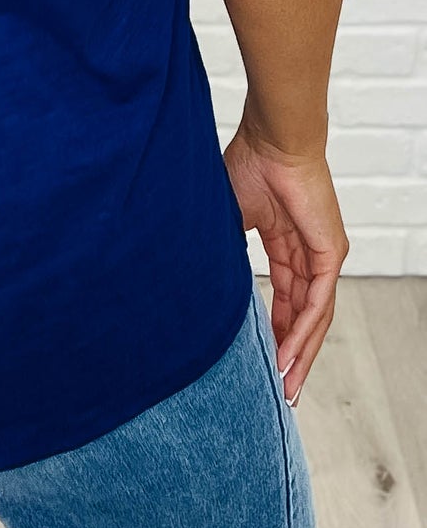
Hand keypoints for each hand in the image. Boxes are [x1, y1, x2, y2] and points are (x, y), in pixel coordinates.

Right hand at [223, 110, 348, 406]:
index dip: (272, 327)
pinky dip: (303, 331)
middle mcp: (308, 253)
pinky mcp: (331, 253)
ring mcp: (323, 254)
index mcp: (285, 242)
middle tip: (278, 388)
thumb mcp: (229, 217)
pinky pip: (317, 302)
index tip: (259, 356)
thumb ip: (223, 250)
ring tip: (285, 384)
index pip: (284, 296)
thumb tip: (197, 280)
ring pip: (313, 316)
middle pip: (302, 314)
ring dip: (299, 351)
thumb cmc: (247, 163)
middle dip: (289, 352)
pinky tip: (288, 354)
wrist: (272, 139)